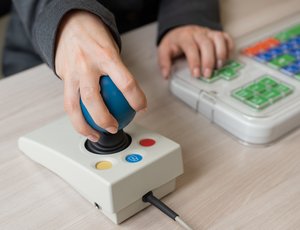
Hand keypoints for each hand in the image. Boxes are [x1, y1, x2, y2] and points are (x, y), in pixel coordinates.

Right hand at [55, 10, 146, 141]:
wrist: (70, 23)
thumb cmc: (95, 37)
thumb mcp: (113, 50)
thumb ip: (120, 72)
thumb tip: (134, 96)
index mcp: (105, 56)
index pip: (126, 83)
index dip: (136, 100)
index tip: (142, 108)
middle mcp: (86, 65)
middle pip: (93, 100)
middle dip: (104, 120)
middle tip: (114, 128)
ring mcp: (71, 72)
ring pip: (74, 106)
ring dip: (84, 126)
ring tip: (94, 135)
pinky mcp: (62, 77)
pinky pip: (68, 102)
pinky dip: (75, 117)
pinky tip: (83, 124)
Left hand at [158, 25, 233, 78]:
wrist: (180, 30)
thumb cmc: (174, 43)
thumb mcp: (164, 51)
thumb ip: (164, 62)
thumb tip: (166, 75)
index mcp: (184, 37)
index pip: (191, 48)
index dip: (194, 62)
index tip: (196, 75)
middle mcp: (198, 33)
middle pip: (206, 44)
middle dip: (208, 61)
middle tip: (207, 75)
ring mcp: (208, 33)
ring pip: (218, 39)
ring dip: (221, 54)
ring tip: (219, 67)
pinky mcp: (216, 35)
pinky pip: (226, 38)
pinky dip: (229, 47)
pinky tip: (226, 59)